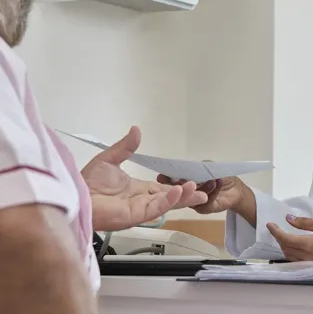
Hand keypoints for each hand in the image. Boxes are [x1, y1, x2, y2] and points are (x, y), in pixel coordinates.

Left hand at [82, 126, 208, 231]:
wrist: (76, 195)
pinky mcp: (136, 215)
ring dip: (183, 198)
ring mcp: (140, 209)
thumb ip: (125, 147)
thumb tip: (137, 129)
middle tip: (204, 192)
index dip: (177, 187)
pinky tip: (180, 192)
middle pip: (170, 199)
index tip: (191, 182)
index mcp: (137, 190)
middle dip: (187, 196)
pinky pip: (157, 208)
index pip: (162, 190)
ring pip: (167, 204)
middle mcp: (141, 201)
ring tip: (198, 191)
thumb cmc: (89, 181)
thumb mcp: (109, 159)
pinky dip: (170, 200)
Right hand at [156, 175, 244, 214]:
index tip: (161, 176)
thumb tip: (188, 168)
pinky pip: (206, 201)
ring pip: (192, 197)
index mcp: (186, 182)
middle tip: (179, 181)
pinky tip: (217, 182)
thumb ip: (198, 167)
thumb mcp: (209, 167)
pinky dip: (213, 191)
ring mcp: (195, 202)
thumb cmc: (220, 176)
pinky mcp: (205, 208)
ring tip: (211, 179)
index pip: (173, 181)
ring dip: (201, 187)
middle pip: (178, 192)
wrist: (235, 189)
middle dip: (178, 186)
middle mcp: (187, 194)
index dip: (167, 179)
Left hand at [267, 215, 312, 260]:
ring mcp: (307, 263)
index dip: (275, 231)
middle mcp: (305, 256)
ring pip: (288, 255)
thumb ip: (306, 223)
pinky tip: (293, 246)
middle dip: (278, 237)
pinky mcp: (311, 266)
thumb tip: (289, 219)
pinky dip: (290, 252)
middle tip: (277, 228)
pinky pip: (294, 260)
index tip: (270, 224)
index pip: (284, 238)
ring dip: (284, 245)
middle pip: (284, 247)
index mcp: (307, 244)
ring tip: (284, 236)